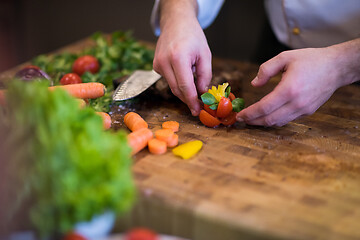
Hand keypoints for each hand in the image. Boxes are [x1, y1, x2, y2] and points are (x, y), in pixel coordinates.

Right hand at [153, 0, 211, 115]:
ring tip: (195, 85)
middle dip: (188, 99)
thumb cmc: (192, 36)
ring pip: (172, 86)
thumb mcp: (205, 54)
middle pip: (177, 90)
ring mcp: (158, 64)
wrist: (176, 22)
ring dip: (184, 90)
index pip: (185, 87)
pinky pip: (168, 80)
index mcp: (178, 58)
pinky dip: (178, 81)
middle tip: (198, 106)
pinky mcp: (155, 66)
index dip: (192, 101)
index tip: (197, 111)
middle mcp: (164, 62)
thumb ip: (204, 76)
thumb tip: (202, 94)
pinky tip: (184, 72)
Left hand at [236, 39, 359, 126]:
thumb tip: (254, 84)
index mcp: (289, 89)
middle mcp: (296, 103)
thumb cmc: (311, 60)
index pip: (264, 107)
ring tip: (252, 119)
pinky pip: (287, 119)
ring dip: (263, 123)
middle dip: (253, 121)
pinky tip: (267, 115)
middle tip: (242, 119)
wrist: (337, 67)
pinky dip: (275, 120)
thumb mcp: (285, 57)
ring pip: (278, 122)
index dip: (250, 113)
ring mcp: (303, 109)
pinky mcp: (308, 111)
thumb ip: (266, 69)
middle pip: (269, 120)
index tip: (239, 115)